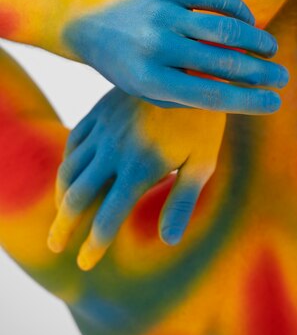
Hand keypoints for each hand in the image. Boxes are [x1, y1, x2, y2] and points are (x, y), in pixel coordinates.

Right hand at [47, 88, 229, 269]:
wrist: (192, 71)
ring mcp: (104, 130)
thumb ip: (182, 201)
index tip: (86, 263)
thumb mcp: (202, 163)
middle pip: (77, 198)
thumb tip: (169, 239)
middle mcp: (114, 151)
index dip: (94, 245)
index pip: (107, 218)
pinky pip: (73, 142)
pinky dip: (66, 164)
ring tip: (61, 215)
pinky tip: (70, 175)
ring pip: (69, 170)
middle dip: (63, 227)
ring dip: (60, 197)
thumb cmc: (204, 122)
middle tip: (56, 246)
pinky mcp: (100, 112)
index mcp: (139, 169)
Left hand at [62, 0, 286, 112]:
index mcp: (151, 80)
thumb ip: (189, 96)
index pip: (213, 95)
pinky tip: (249, 22)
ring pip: (225, 28)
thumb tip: (238, 94)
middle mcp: (157, 46)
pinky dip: (239, 11)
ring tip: (271, 49)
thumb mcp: (148, 89)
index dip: (250, 101)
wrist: (87, 21)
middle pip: (225, 61)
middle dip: (262, 72)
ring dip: (256, 40)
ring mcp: (162, 13)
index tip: (274, 102)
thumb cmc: (124, 63)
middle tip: (282, 77)